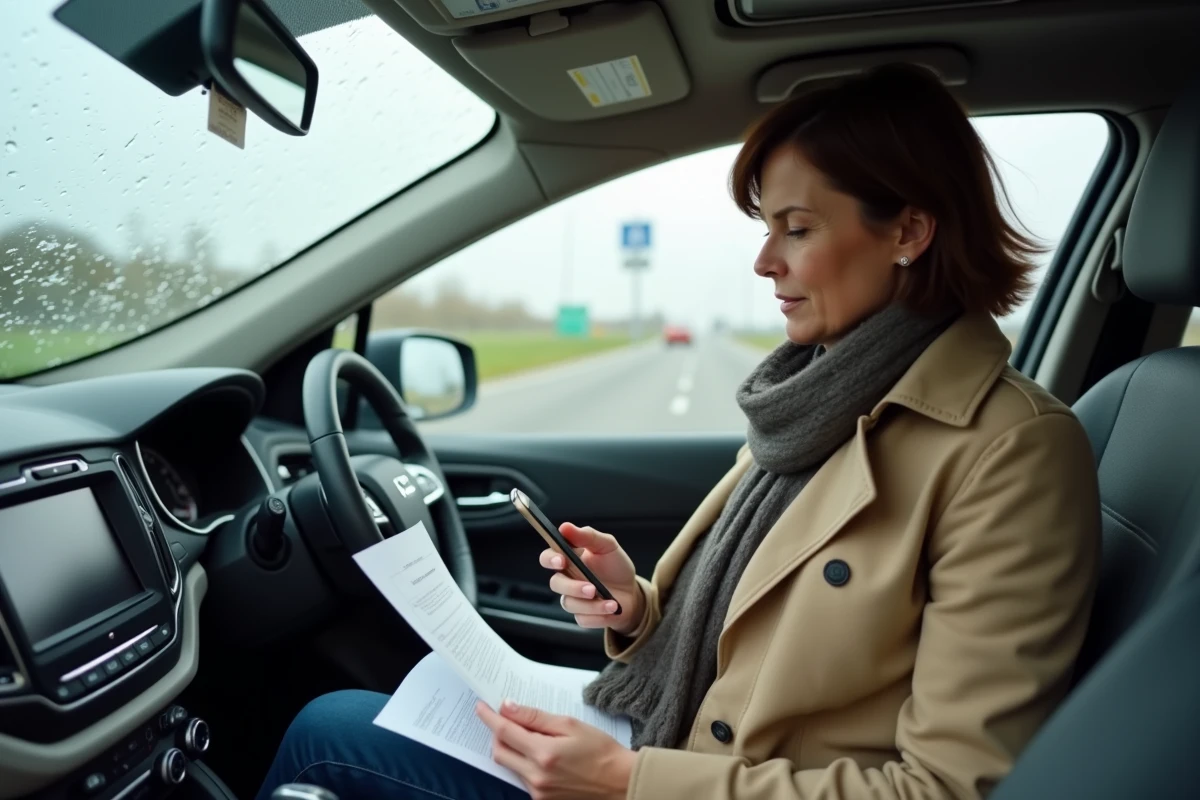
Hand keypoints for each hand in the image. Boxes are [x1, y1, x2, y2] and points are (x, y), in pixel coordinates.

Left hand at [476, 699, 634, 799]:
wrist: (619, 782)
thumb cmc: (600, 750)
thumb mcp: (570, 725)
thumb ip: (535, 717)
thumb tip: (509, 707)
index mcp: (543, 754)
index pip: (505, 732)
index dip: (490, 717)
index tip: (481, 706)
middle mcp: (536, 776)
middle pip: (500, 752)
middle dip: (497, 733)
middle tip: (505, 719)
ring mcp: (538, 792)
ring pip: (510, 765)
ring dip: (512, 749)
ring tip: (530, 736)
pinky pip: (522, 778)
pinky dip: (524, 763)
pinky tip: (541, 755)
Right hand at [540, 523, 642, 634]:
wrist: (632, 593)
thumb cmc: (615, 567)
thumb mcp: (607, 545)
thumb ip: (587, 536)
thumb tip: (564, 527)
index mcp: (569, 559)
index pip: (548, 558)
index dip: (550, 559)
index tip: (561, 560)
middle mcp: (567, 579)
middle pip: (555, 584)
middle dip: (572, 587)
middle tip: (591, 588)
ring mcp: (573, 599)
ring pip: (570, 604)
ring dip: (591, 605)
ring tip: (611, 602)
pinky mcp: (582, 616)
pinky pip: (583, 619)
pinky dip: (599, 614)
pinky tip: (612, 609)